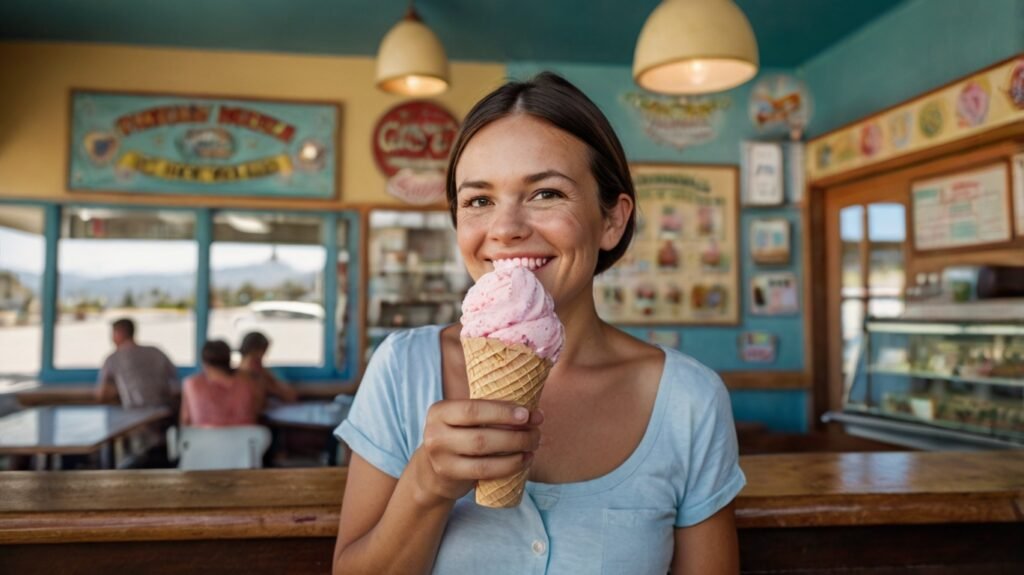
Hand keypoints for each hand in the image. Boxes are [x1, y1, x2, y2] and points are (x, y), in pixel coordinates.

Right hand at [414, 400, 542, 505]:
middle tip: (536, 431)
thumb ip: (487, 410)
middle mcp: (435, 433)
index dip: (502, 412)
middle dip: (515, 433)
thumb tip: (532, 411)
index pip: (473, 408)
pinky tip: (524, 460)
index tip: (527, 414)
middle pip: (481, 434)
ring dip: (515, 448)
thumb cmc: (459, 436)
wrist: (432, 471)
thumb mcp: (462, 420)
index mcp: (440, 411)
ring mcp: (440, 457)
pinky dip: (509, 465)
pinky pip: (485, 471)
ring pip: (484, 453)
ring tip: (533, 444)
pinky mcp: (450, 475)